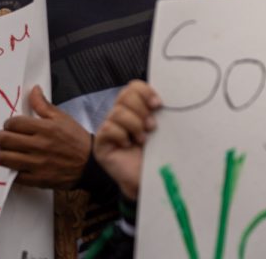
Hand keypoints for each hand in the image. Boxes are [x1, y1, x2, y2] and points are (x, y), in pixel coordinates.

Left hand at [0, 86, 90, 188]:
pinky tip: (18, 165)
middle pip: (4, 140)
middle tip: (2, 137)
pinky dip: (12, 170)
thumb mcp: (63, 118)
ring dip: (3, 153)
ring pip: (4, 158)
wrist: (90, 164)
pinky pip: (13, 175)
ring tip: (8, 151)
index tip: (11, 126)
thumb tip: (33, 90)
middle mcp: (40, 145)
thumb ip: (44, 105)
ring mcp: (37, 164)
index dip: (8, 123)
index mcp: (46, 128)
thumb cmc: (76, 139)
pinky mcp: (37, 179)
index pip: (14, 123)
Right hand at [93, 80, 162, 200]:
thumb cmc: (157, 152)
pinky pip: (108, 129)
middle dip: (141, 110)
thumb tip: (165, 97)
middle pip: (125, 95)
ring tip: (142, 139)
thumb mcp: (162, 128)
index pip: (133, 86)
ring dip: (134, 125)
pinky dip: (121, 136)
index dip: (145, 92)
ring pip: (117, 112)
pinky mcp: (100, 143)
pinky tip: (128, 146)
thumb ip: (159, 112)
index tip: (158, 104)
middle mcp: (120, 115)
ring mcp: (109, 128)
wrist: (149, 178)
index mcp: (135, 108)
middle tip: (151, 126)